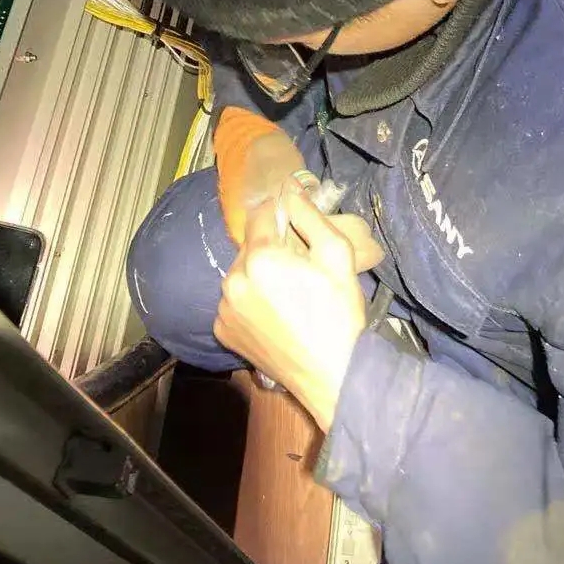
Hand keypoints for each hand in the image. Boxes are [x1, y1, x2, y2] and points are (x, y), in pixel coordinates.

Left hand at [214, 191, 367, 430]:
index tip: (298, 225)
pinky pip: (235, 301)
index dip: (281, 214)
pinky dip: (250, 300)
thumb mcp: (336, 254)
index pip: (261, 214)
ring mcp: (225, 309)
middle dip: (271, 247)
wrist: (333, 375)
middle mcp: (233, 280)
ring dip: (258, 274)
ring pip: (241, 273)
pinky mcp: (224, 331)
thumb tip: (290, 188)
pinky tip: (275, 313)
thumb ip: (309, 215)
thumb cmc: (339, 312)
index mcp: (259, 257)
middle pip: (250, 245)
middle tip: (299, 266)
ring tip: (287, 293)